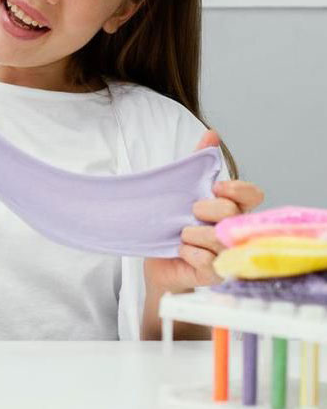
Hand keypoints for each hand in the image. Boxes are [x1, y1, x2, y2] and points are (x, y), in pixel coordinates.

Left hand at [144, 129, 264, 292]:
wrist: (157, 262)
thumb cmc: (173, 225)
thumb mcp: (182, 190)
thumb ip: (198, 162)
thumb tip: (212, 134)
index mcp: (232, 208)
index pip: (252, 194)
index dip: (236, 189)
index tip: (214, 187)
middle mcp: (235, 231)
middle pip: (231, 212)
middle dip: (205, 209)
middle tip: (191, 212)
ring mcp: (228, 254)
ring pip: (217, 238)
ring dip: (192, 233)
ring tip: (182, 235)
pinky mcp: (216, 275)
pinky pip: (205, 261)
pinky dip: (188, 253)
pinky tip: (181, 251)